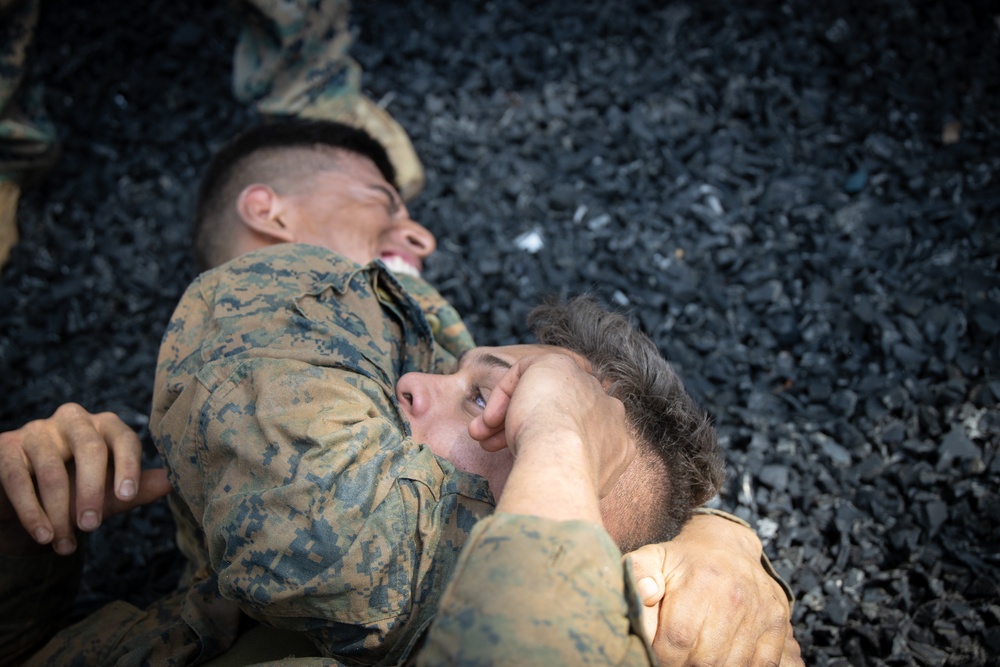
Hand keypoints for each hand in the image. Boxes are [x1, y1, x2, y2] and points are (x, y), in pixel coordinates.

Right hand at [0, 403, 171, 554]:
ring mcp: (38, 431)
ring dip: (58, 513)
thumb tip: (172, 482)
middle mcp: (74, 420)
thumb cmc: (76, 489)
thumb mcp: (108, 492)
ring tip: (65, 545)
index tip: (127, 496)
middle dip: (92, 491)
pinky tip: (43, 535)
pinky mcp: (6, 447)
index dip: (128, 466)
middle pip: (90, 449)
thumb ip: (137, 487)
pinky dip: (31, 511)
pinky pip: (18, 479)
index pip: (124, 439)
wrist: (24, 494)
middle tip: (91, 527)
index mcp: (106, 426)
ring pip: (52, 470)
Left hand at [470, 352, 632, 497]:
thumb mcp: (578, 486)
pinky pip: (526, 372)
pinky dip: (504, 394)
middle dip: (522, 429)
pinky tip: (491, 420)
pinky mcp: (559, 365)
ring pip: (542, 395)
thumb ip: (572, 475)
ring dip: (506, 417)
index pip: (580, 434)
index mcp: (618, 439)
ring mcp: (586, 385)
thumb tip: (549, 480)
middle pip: (559, 413)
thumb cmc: (564, 480)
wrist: (561, 458)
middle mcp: (608, 408)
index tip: (522, 459)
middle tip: (492, 448)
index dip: (546, 445)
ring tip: (481, 439)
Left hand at [626, 513, 799, 665]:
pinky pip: (763, 665)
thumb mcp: (653, 557)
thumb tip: (645, 593)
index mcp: (700, 581)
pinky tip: (723, 661)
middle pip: (705, 659)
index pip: (677, 638)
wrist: (728, 547)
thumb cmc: (683, 560)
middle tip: (676, 658)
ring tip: (695, 659)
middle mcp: (734, 597)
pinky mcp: (777, 624)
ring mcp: (760, 612)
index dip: (662, 655)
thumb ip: (638, 573)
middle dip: (685, 665)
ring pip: (733, 665)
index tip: (656, 653)